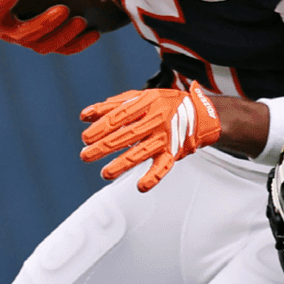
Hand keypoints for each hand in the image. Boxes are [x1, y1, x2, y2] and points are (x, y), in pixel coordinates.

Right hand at [0, 0, 99, 54]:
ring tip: (81, 20)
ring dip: (64, 35)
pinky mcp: (48, 46)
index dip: (3, 4)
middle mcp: (11, 33)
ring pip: (46, 46)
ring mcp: (30, 42)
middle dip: (44, 24)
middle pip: (25, 35)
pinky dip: (79, 44)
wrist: (13, 10)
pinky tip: (95, 33)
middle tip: (63, 9)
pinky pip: (65, 50)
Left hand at [80, 82, 221, 191]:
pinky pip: (164, 166)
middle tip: (86, 155)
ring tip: (105, 174)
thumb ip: (112, 106)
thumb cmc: (164, 104)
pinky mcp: (173, 153)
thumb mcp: (139, 97)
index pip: (120, 116)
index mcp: (147, 103)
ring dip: (122, 164)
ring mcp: (165, 138)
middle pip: (128, 135)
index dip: (101, 127)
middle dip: (105, 147)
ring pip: (142, 152)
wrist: (199, 114)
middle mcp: (157, 120)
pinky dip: (154, 177)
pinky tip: (141, 186)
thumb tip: (85, 116)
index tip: (86, 137)